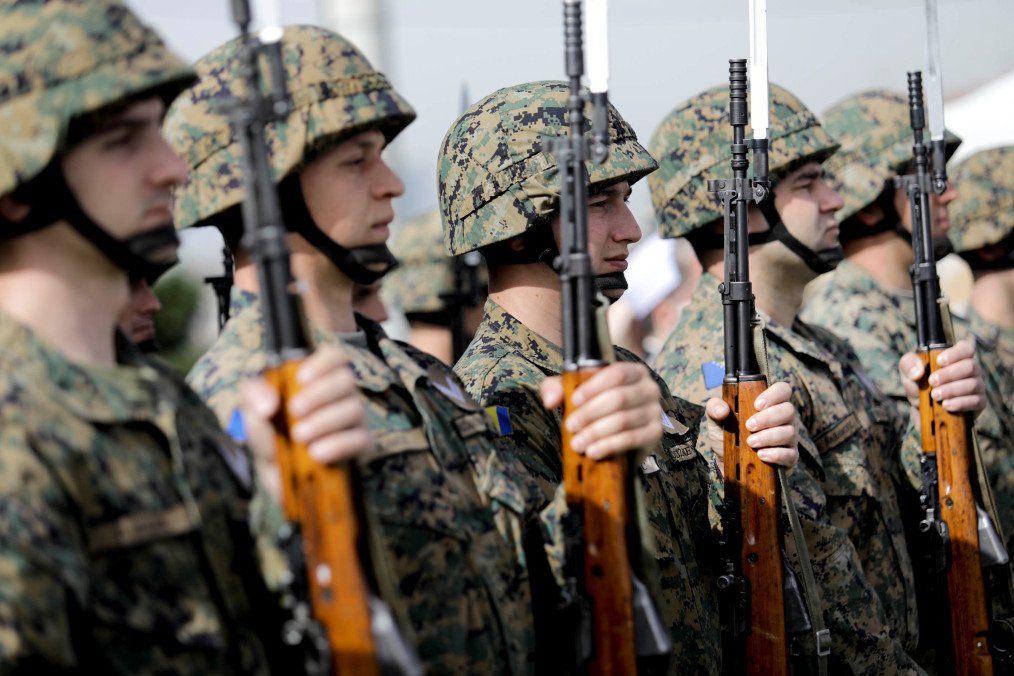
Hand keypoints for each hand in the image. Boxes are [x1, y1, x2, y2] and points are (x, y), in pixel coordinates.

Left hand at [241, 345, 373, 502]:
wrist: (279, 477)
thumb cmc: (271, 436)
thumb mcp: (252, 414)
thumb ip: (253, 398)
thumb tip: (269, 404)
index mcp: (318, 380)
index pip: (335, 357)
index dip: (322, 362)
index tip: (301, 378)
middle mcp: (341, 396)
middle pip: (346, 379)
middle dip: (320, 393)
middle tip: (294, 410)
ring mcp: (353, 421)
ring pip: (354, 409)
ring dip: (324, 421)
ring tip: (299, 436)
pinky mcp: (360, 446)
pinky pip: (360, 440)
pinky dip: (337, 445)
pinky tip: (316, 453)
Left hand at [540, 362, 662, 459]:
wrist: (614, 432)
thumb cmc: (594, 405)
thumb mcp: (573, 392)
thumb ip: (556, 388)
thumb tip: (550, 400)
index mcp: (633, 371)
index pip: (617, 373)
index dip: (594, 387)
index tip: (574, 400)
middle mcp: (649, 388)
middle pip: (619, 398)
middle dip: (591, 413)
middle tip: (571, 426)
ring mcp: (654, 411)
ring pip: (623, 420)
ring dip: (596, 433)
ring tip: (577, 443)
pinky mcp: (654, 434)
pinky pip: (632, 439)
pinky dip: (610, 446)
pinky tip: (593, 451)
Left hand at [704, 381, 797, 468]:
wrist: (727, 460)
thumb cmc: (727, 433)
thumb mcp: (716, 419)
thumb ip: (715, 408)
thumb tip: (722, 409)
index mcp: (770, 403)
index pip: (783, 389)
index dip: (773, 394)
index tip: (757, 405)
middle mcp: (783, 418)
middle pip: (788, 410)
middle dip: (768, 418)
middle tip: (749, 426)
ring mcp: (788, 437)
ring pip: (789, 432)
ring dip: (769, 437)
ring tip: (751, 442)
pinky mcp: (789, 456)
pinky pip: (790, 454)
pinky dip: (776, 454)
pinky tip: (761, 454)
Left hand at [899, 338, 985, 415]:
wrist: (922, 408)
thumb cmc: (918, 383)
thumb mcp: (908, 371)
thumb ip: (909, 364)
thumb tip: (918, 372)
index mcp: (957, 357)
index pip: (966, 348)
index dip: (955, 353)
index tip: (939, 361)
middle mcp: (971, 370)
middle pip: (971, 366)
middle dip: (950, 374)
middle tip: (932, 382)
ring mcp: (977, 386)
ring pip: (973, 384)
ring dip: (952, 390)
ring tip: (935, 395)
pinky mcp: (979, 403)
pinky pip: (977, 401)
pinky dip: (960, 403)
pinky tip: (946, 405)